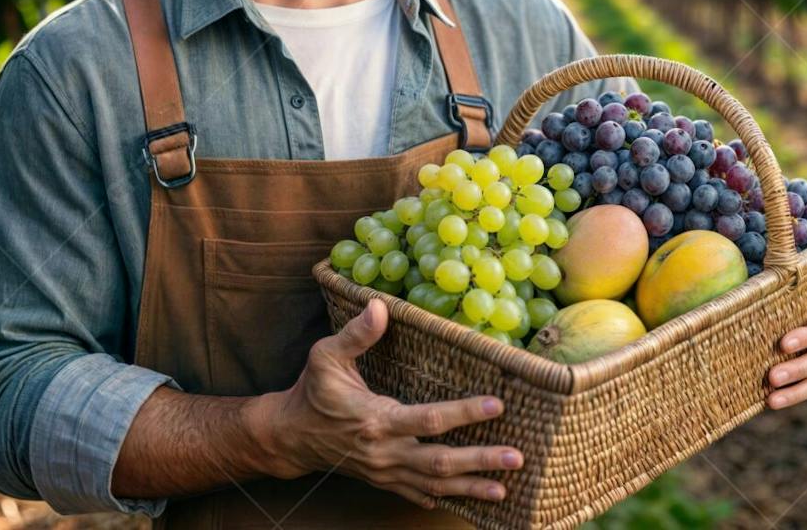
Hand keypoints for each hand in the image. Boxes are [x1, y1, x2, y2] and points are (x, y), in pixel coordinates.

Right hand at [268, 299, 523, 508]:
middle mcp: (384, 452)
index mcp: (375, 420)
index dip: (464, 413)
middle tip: (516, 456)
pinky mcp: (383, 480)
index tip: (496, 405)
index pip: (428, 419)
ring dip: (471, 487)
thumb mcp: (326, 356)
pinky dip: (446, 498)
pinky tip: (470, 501)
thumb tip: (381, 306)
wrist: (290, 436)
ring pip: (435, 484)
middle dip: (480, 461)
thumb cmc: (312, 391)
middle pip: (440, 462)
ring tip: (504, 488)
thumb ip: (356, 334)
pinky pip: (419, 494)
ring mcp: (385, 471)